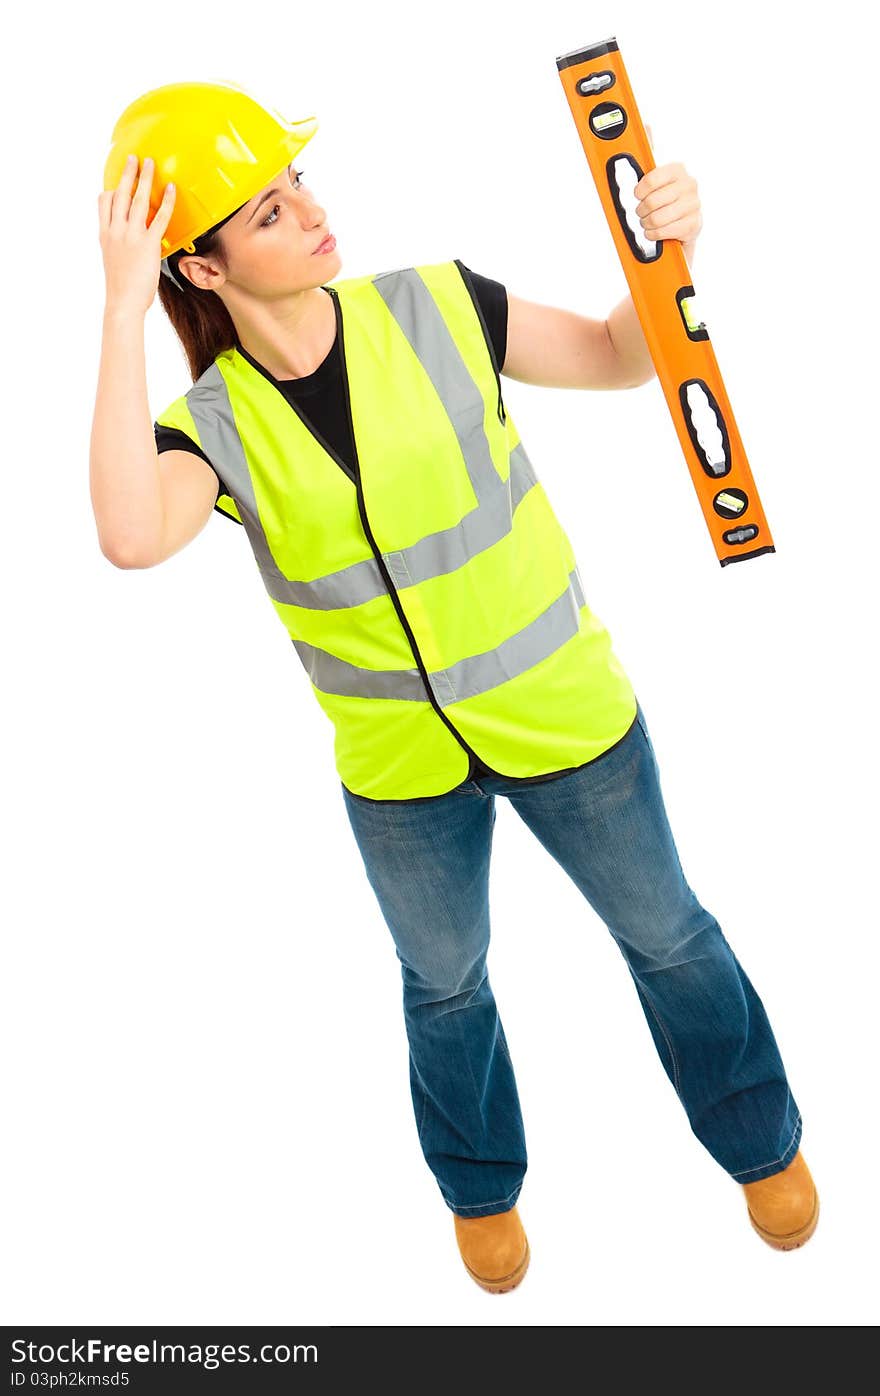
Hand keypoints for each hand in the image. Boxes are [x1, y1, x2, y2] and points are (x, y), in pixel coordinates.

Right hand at [98, 154, 175, 316]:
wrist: (123, 302)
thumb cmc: (121, 287)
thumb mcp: (114, 261)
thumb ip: (119, 246)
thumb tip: (128, 244)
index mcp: (105, 235)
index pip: (103, 204)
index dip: (109, 190)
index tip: (114, 183)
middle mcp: (115, 231)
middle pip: (119, 194)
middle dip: (127, 174)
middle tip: (134, 158)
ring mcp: (131, 235)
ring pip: (137, 199)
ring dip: (144, 179)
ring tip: (150, 164)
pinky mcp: (148, 244)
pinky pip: (158, 217)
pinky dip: (166, 201)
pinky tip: (171, 189)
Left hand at [633, 125, 702, 264]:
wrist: (679, 228)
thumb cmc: (663, 202)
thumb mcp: (652, 177)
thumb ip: (647, 153)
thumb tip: (646, 125)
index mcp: (677, 170)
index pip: (651, 179)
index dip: (638, 191)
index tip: (636, 195)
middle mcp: (689, 184)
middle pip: (651, 201)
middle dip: (641, 211)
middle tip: (641, 213)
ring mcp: (694, 204)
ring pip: (657, 218)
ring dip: (647, 225)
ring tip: (648, 223)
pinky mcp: (695, 224)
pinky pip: (666, 231)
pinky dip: (656, 234)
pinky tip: (656, 232)